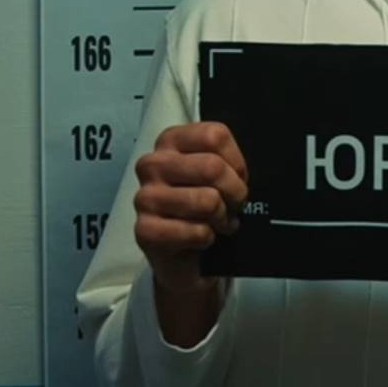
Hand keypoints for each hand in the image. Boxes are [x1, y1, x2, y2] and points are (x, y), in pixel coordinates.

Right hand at [133, 121, 248, 295]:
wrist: (185, 250)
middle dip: (234, 192)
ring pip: (207, 201)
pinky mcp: (145, 230)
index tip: (236, 177)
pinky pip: (196, 231)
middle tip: (232, 205)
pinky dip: (208, 238)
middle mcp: (152, 165)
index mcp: (171, 141)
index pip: (214, 136)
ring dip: (221, 218)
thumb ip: (227, 161)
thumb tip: (242, 171)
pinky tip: (202, 238)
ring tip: (217, 221)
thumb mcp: (219, 173)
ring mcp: (145, 197)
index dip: (236, 162)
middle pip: (212, 167)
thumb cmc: (205, 203)